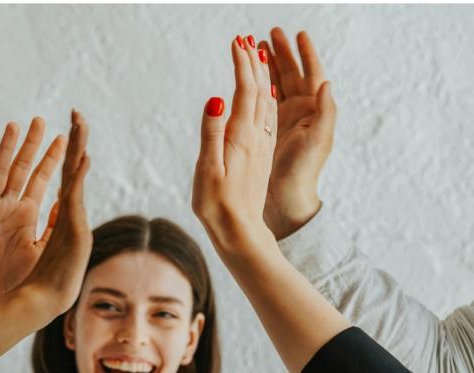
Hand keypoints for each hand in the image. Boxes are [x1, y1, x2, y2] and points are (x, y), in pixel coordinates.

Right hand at [0, 113, 87, 313]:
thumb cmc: (21, 280)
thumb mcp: (45, 246)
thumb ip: (55, 223)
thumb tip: (71, 201)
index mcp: (26, 214)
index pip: (44, 180)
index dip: (54, 159)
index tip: (66, 138)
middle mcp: (8, 209)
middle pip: (21, 169)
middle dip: (32, 146)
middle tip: (42, 120)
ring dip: (6, 150)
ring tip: (15, 126)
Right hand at [192, 35, 277, 259]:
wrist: (239, 232)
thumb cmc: (217, 206)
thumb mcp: (208, 170)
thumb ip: (212, 134)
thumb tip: (215, 100)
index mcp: (242, 137)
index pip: (245, 90)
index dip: (242, 64)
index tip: (237, 40)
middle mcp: (256, 137)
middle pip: (259, 90)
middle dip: (253, 62)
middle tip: (246, 38)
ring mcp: (259, 146)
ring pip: (265, 102)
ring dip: (262, 75)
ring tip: (257, 55)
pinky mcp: (259, 156)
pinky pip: (266, 117)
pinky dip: (264, 97)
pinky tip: (264, 94)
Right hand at [258, 28, 335, 238]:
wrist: (286, 200)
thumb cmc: (302, 173)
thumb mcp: (318, 141)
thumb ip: (325, 112)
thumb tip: (326, 82)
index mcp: (313, 111)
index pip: (310, 74)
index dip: (304, 54)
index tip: (296, 34)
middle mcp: (302, 113)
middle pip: (293, 74)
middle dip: (283, 53)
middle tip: (269, 33)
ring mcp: (285, 122)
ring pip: (277, 85)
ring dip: (269, 66)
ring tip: (256, 49)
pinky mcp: (270, 132)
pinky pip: (264, 101)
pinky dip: (258, 86)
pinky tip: (248, 80)